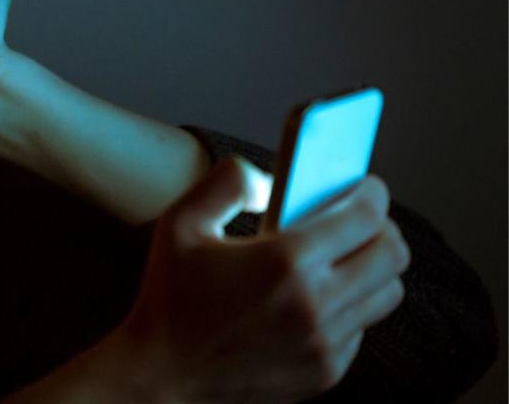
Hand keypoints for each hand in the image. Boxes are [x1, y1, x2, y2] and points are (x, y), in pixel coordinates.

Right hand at [111, 155, 411, 402]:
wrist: (162, 377)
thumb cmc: (169, 299)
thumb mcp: (181, 224)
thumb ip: (227, 183)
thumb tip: (268, 179)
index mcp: (284, 261)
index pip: (366, 216)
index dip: (372, 193)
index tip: (365, 186)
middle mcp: (315, 304)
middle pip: (392, 255)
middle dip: (383, 229)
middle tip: (361, 220)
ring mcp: (325, 343)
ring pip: (386, 294)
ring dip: (372, 269)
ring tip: (342, 259)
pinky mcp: (326, 372)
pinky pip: (362, 329)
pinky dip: (351, 308)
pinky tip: (316, 299)